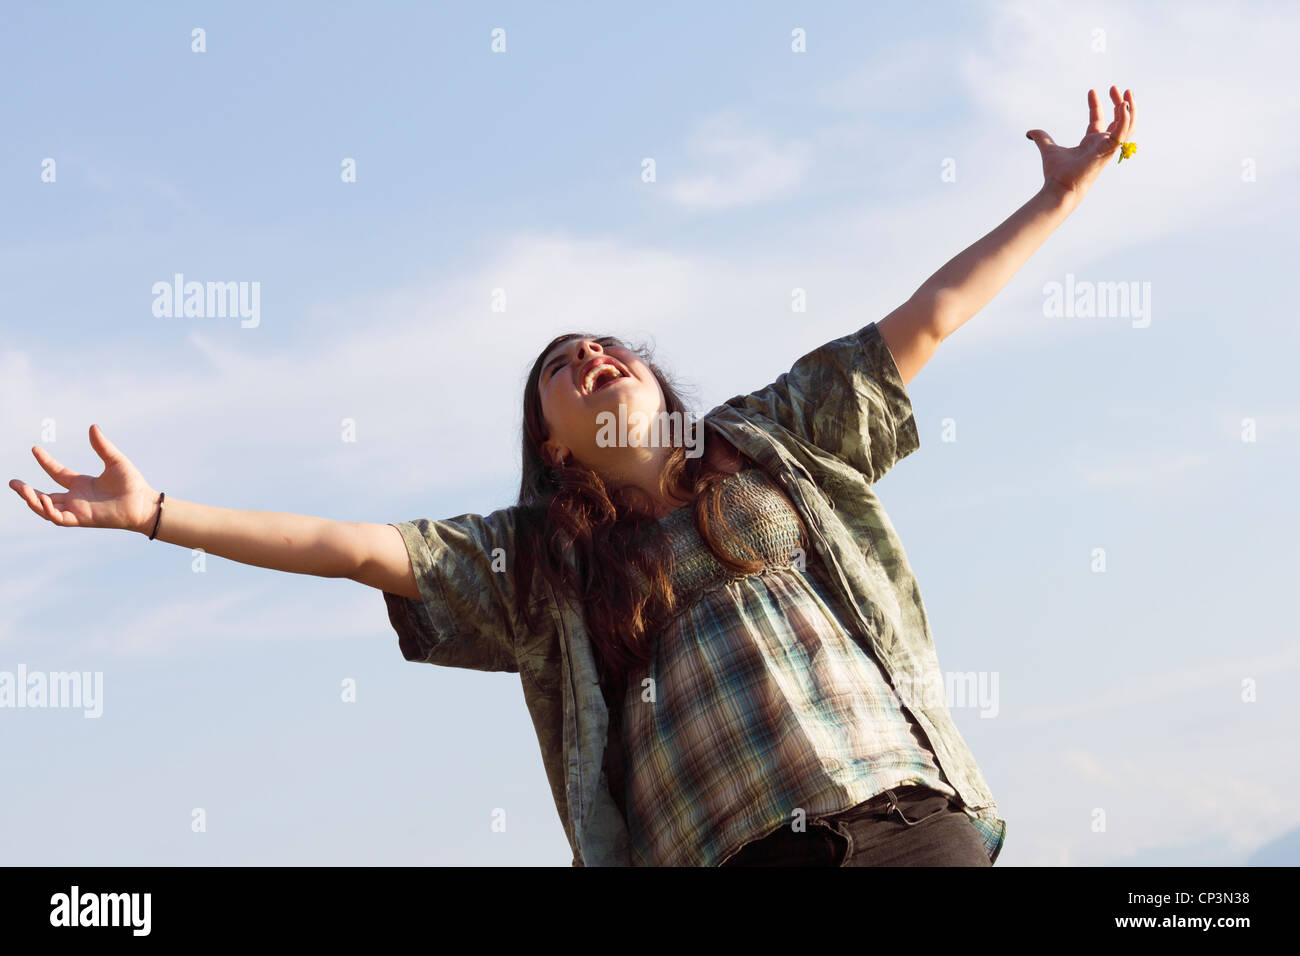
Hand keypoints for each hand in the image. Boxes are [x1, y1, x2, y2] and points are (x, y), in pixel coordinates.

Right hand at [9, 424, 158, 532]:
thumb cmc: (132, 484)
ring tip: (21, 489)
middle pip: (44, 496)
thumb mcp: (115, 461)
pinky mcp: (81, 519)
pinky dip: (48, 510)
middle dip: (26, 491)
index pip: (56, 473)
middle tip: (12, 483)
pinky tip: (43, 498)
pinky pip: (58, 517)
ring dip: (32, 500)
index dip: (45, 462)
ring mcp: (77, 509)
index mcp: (81, 483)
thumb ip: (102, 446)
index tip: (35, 448)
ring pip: (46, 509)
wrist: (143, 503)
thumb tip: (92, 426)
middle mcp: (76, 497)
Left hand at [1027, 86, 1136, 199]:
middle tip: (1115, 87)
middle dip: (1118, 102)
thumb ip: (1041, 137)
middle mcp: (1102, 144)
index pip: (1098, 119)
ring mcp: (1108, 147)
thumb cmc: (1057, 174)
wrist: (1059, 187)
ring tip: (1126, 92)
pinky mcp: (1110, 149)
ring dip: (1130, 108)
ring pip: (1128, 125)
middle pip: (1119, 120)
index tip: (1091, 90)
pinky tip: (1123, 105)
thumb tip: (1029, 132)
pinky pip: (1123, 131)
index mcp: (1091, 143)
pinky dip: (1126, 118)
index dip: (1096, 104)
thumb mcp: (1048, 148)